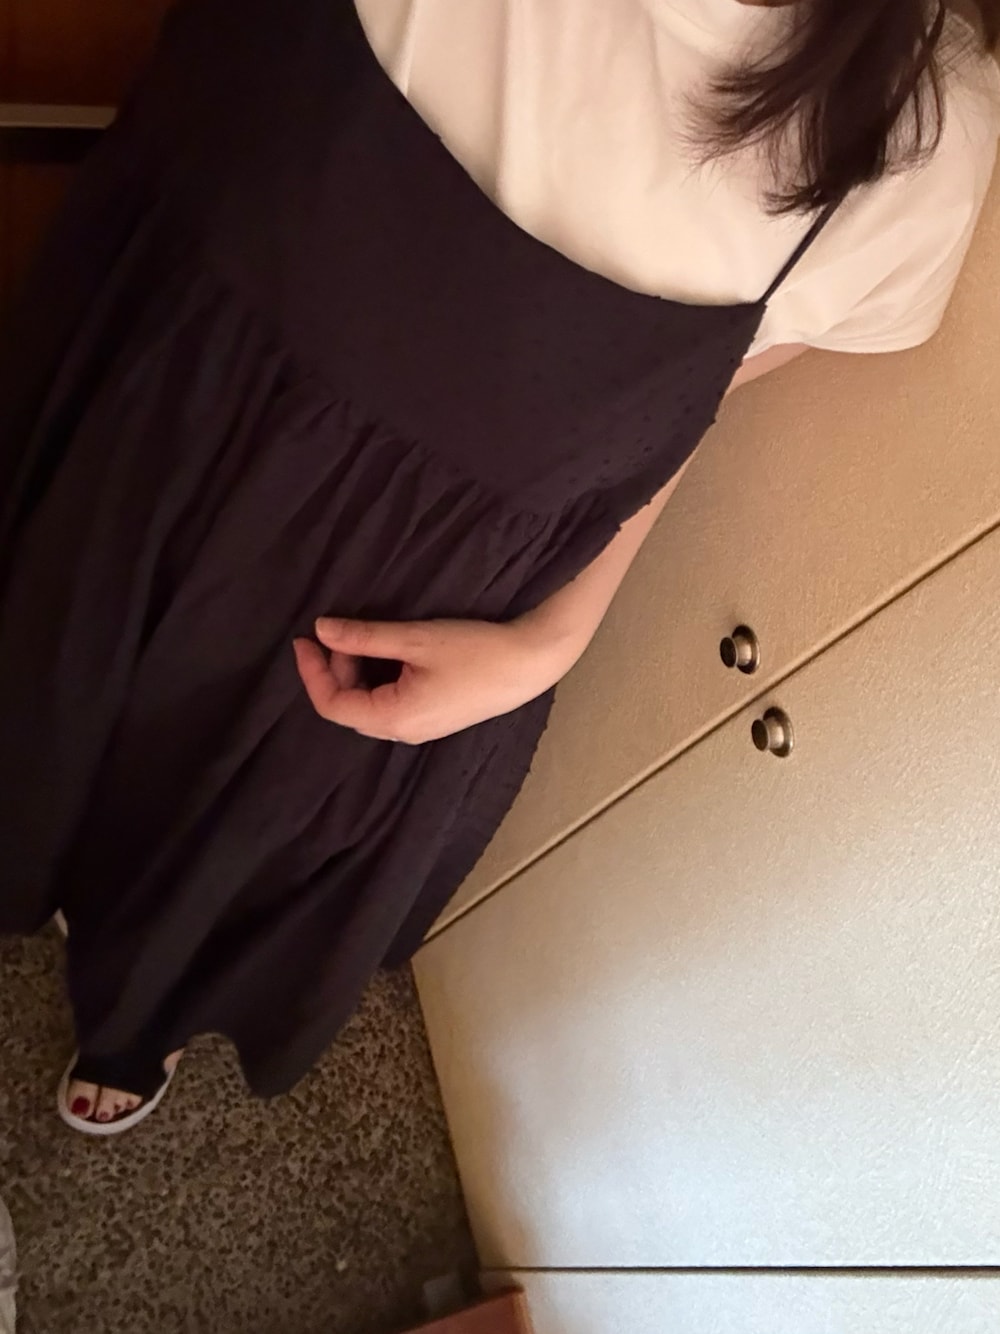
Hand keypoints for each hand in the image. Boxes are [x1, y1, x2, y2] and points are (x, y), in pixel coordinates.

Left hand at [293, 615, 578, 743]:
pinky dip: (376, 680)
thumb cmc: (475, 650)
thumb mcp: (415, 639)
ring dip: (357, 674)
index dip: (312, 672)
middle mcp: (403, 732)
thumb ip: (364, 637)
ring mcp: (420, 729)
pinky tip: (388, 653)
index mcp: (394, 718)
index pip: (333, 705)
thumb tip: (322, 630)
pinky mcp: (434, 718)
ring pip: (369, 706)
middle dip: (336, 670)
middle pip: (349, 708)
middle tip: (340, 632)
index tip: (305, 638)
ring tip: (363, 639)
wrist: (530, 662)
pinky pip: (389, 705)